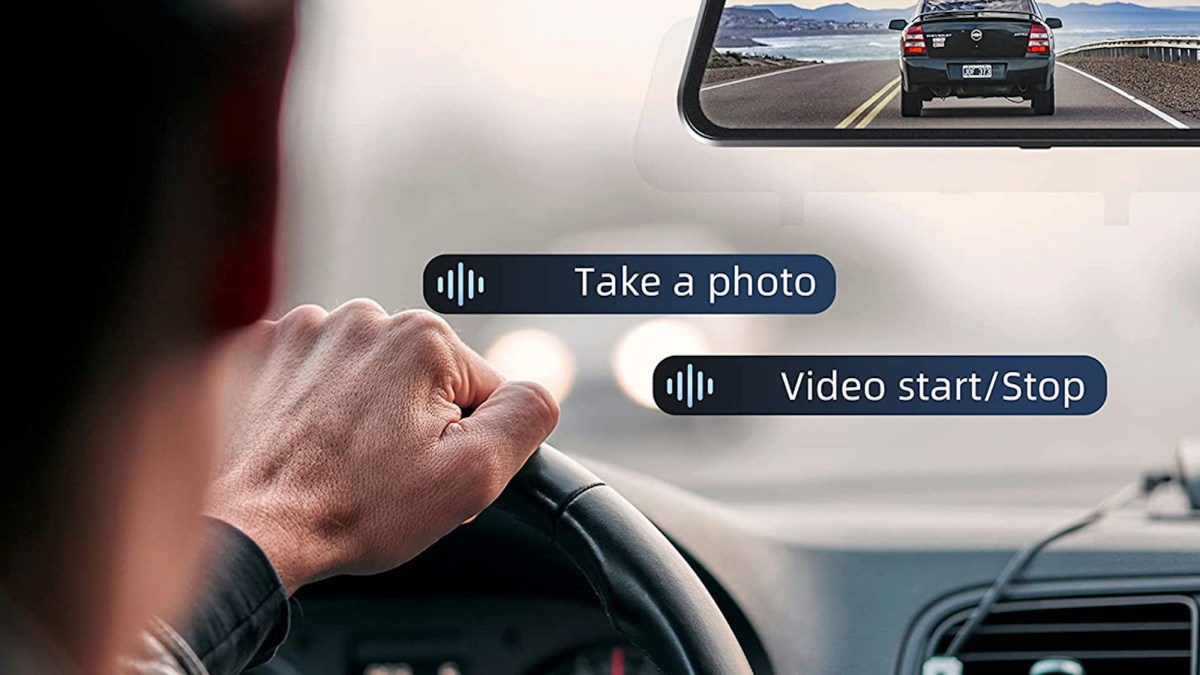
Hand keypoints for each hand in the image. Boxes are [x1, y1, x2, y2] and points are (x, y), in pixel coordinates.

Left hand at [206, 301, 558, 592]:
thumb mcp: (471, 476)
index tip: (426, 473)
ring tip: (339, 463)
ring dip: (363, 412)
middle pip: (421, 377)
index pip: (481, 388)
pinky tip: (304, 445)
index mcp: (422, 337)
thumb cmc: (355, 509)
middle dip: (415, 423)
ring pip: (365, 375)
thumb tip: (538, 389)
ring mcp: (304, 330)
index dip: (465, 440)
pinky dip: (313, 405)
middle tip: (384, 475)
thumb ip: (526, 417)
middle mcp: (363, 317)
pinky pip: (311, 374)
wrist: (249, 529)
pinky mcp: (259, 350)